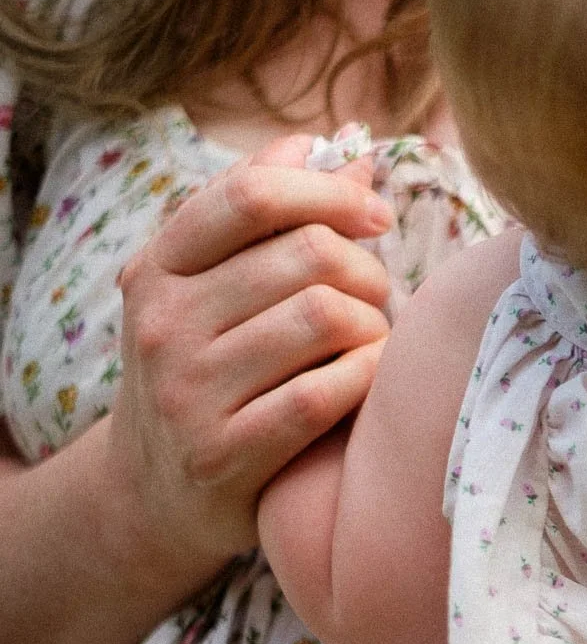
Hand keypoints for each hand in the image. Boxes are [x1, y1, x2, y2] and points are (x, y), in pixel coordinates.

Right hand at [107, 134, 393, 581]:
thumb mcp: (209, 289)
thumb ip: (269, 216)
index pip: (252, 194)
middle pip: (309, 256)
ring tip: (372, 340)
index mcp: (160, 266)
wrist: (153, 496)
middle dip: (368, 271)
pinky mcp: (224, 454)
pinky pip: (324, 392)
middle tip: (377, 299)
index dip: (331, 193)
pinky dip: (367, 378)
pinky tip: (369, 380)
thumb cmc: (207, 371)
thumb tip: (343, 147)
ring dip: (374, 326)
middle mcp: (164, 323)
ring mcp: (189, 391)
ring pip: (325, 318)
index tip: (376, 216)